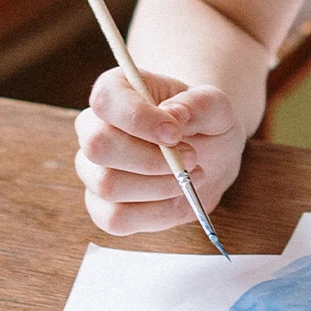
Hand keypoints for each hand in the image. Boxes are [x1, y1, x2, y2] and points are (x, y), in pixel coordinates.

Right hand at [74, 66, 245, 235]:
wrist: (209, 156)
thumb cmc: (205, 125)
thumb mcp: (217, 107)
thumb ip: (200, 104)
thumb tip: (173, 115)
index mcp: (116, 91)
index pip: (105, 100)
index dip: (138, 119)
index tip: (175, 133)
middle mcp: (93, 130)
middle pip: (98, 146)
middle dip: (150, 159)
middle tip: (192, 158)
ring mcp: (93, 171)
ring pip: (108, 185)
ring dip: (159, 186)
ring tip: (191, 177)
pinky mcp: (102, 207)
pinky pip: (116, 218)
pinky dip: (156, 214)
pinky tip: (178, 199)